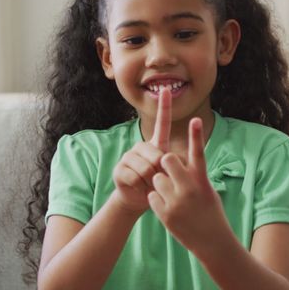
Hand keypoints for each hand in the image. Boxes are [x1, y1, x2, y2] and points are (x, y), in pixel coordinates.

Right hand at [111, 88, 171, 213]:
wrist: (138, 200)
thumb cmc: (158, 185)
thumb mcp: (168, 173)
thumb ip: (169, 163)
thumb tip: (161, 159)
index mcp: (156, 144)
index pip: (162, 122)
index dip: (164, 106)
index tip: (165, 90)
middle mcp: (141, 147)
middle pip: (155, 155)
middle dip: (159, 172)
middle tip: (158, 179)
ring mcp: (128, 157)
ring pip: (144, 168)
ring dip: (150, 181)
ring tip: (149, 185)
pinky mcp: (119, 169)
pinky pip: (134, 177)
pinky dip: (140, 187)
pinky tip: (139, 189)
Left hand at [148, 116, 227, 255]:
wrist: (212, 242)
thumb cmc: (211, 212)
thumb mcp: (208, 190)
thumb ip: (193, 176)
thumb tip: (174, 162)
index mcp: (202, 180)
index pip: (198, 153)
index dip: (196, 136)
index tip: (195, 119)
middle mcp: (189, 189)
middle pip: (166, 160)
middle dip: (164, 162)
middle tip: (170, 171)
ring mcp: (176, 202)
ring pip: (156, 179)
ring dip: (160, 184)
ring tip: (173, 196)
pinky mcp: (165, 214)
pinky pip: (152, 196)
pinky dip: (157, 200)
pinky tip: (169, 208)